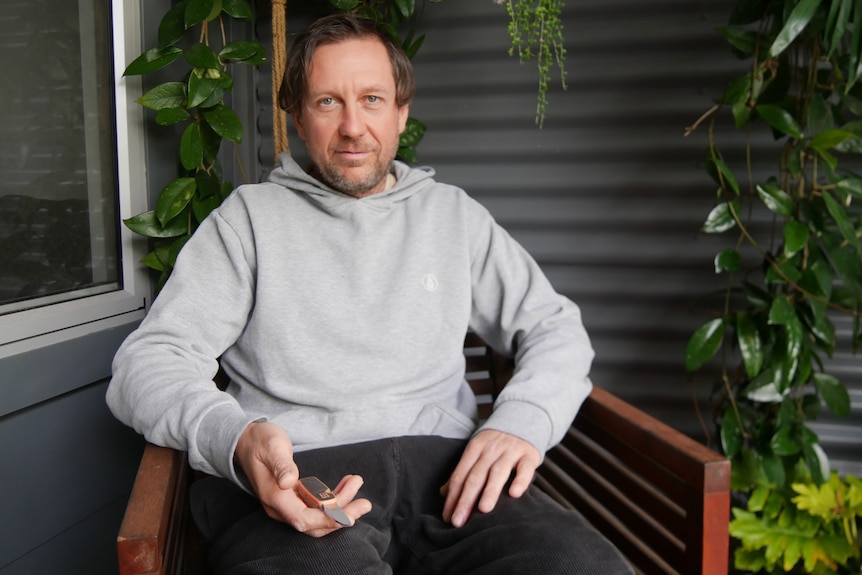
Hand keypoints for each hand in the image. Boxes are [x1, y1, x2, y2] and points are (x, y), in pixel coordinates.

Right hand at [234, 422, 371, 536]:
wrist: (247, 440)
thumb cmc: (260, 441)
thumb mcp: (272, 446)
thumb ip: (281, 464)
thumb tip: (289, 482)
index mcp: (275, 497)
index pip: (304, 519)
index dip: (328, 520)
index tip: (351, 514)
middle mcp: (280, 507)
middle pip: (314, 524)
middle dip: (341, 517)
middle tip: (365, 504)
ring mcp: (286, 504)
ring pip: (317, 517)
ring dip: (340, 505)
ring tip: (356, 483)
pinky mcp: (292, 498)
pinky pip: (315, 507)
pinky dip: (333, 499)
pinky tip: (346, 485)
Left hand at [440, 429, 540, 527]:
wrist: (523, 420)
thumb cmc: (496, 444)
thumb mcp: (477, 452)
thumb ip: (462, 472)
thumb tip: (444, 493)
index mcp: (474, 449)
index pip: (460, 475)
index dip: (453, 497)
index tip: (448, 517)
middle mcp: (491, 449)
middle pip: (475, 475)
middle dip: (465, 499)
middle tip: (458, 521)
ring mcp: (510, 451)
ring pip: (498, 472)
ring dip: (490, 490)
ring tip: (483, 510)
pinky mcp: (528, 455)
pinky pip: (525, 468)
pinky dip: (520, 480)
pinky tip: (515, 494)